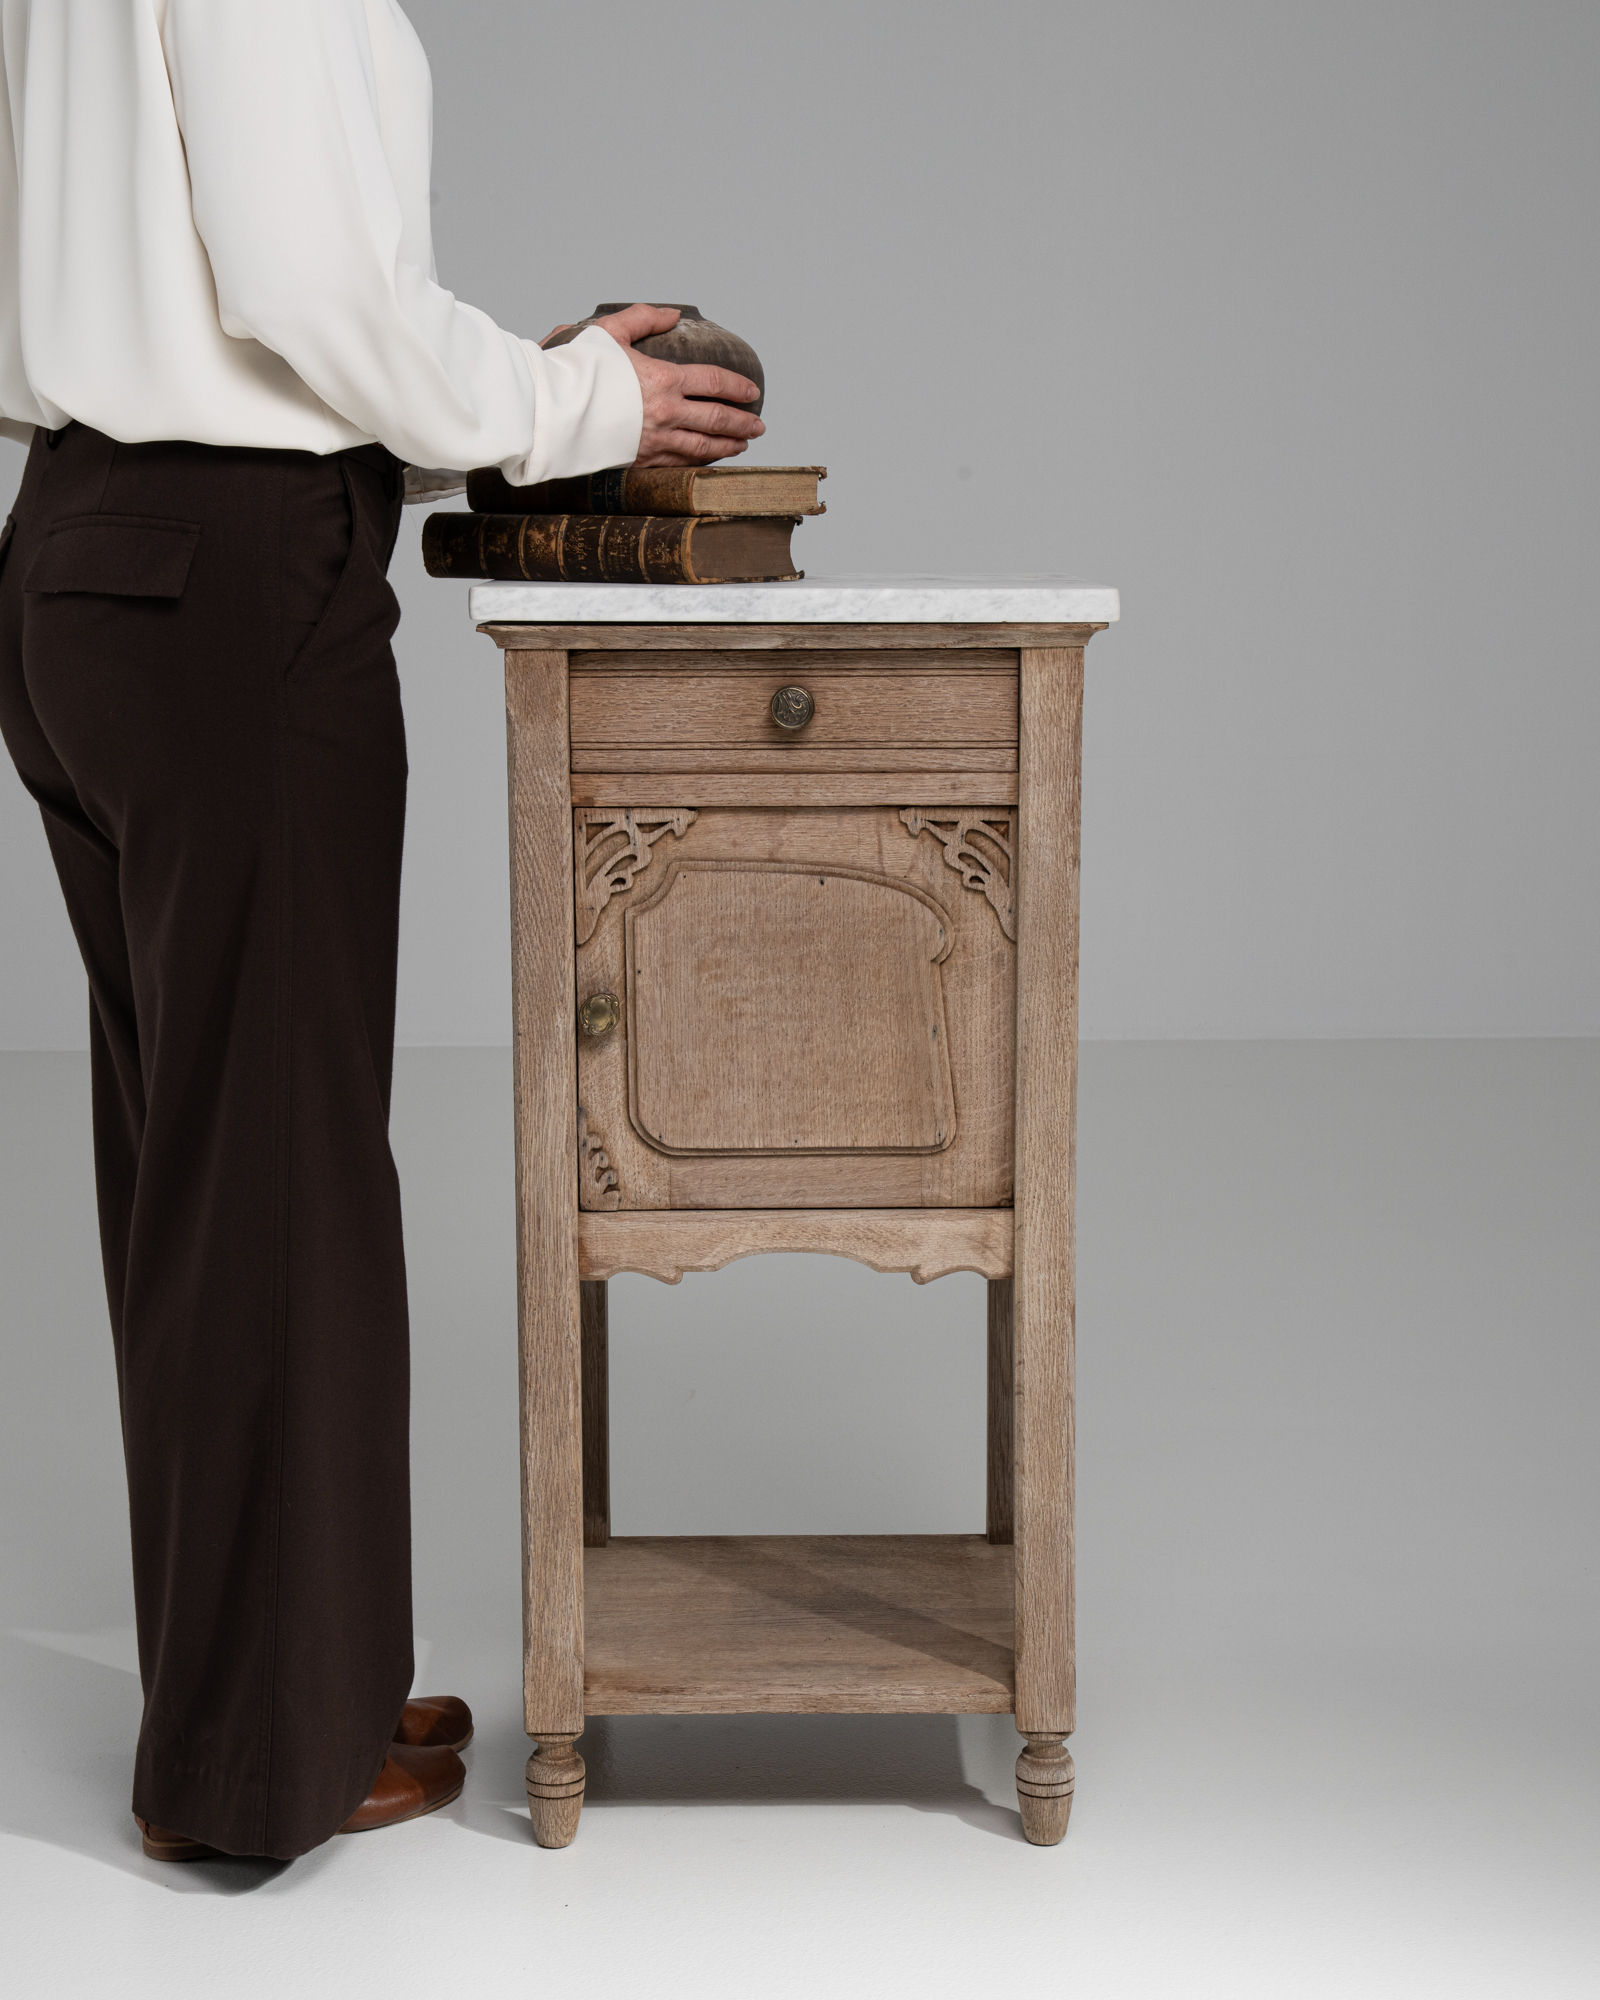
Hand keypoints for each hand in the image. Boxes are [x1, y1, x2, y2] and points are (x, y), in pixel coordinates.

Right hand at [587, 304, 764, 467]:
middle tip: (758, 426)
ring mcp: (655, 441)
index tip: (752, 392)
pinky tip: (707, 460)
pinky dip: (699, 462)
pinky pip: (679, 465)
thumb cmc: (576, 370)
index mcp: (662, 380)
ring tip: (742, 445)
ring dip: (727, 447)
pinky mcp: (640, 461)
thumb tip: (673, 314)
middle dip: (743, 424)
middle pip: (717, 420)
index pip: (713, 383)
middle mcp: (665, 413)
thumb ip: (643, 318)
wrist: (551, 411)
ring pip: (702, 448)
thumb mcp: (610, 331)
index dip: (737, 388)